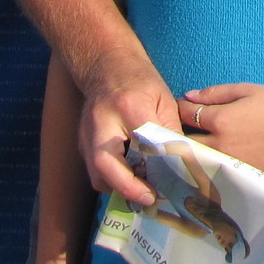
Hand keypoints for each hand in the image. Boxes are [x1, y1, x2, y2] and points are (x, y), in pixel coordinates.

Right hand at [78, 53, 178, 205]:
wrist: (106, 65)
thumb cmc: (140, 81)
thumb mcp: (164, 100)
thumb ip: (170, 132)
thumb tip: (181, 165)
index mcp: (128, 106)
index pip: (141, 145)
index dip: (154, 169)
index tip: (166, 186)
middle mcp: (102, 122)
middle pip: (106, 165)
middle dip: (127, 187)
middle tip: (149, 198)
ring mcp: (87, 133)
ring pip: (97, 174)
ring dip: (119, 188)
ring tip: (142, 193)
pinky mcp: (82, 142)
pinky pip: (94, 170)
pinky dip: (112, 180)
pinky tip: (130, 181)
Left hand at [180, 83, 263, 175]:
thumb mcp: (245, 90)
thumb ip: (214, 94)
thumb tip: (189, 97)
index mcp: (221, 121)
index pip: (186, 115)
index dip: (181, 108)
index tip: (182, 106)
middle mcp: (220, 145)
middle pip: (185, 142)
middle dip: (180, 132)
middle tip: (182, 126)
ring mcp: (229, 164)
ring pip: (197, 160)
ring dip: (190, 150)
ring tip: (192, 142)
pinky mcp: (238, 174)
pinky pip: (214, 170)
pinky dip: (207, 163)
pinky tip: (208, 156)